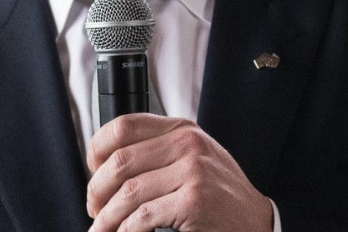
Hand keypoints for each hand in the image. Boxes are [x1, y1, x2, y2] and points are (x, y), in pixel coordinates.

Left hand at [86, 114, 272, 231]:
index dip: (98, 148)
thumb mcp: (194, 158)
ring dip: (107, 217)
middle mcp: (187, 145)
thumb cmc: (220, 195)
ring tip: (101, 229)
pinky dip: (126, 230)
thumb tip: (108, 164)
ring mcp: (193, 171)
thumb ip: (159, 151)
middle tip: (94, 208)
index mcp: (182, 129)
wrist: (255, 222)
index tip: (92, 168)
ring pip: (128, 193)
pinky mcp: (193, 201)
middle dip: (97, 190)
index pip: (124, 125)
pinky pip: (144, 216)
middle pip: (120, 162)